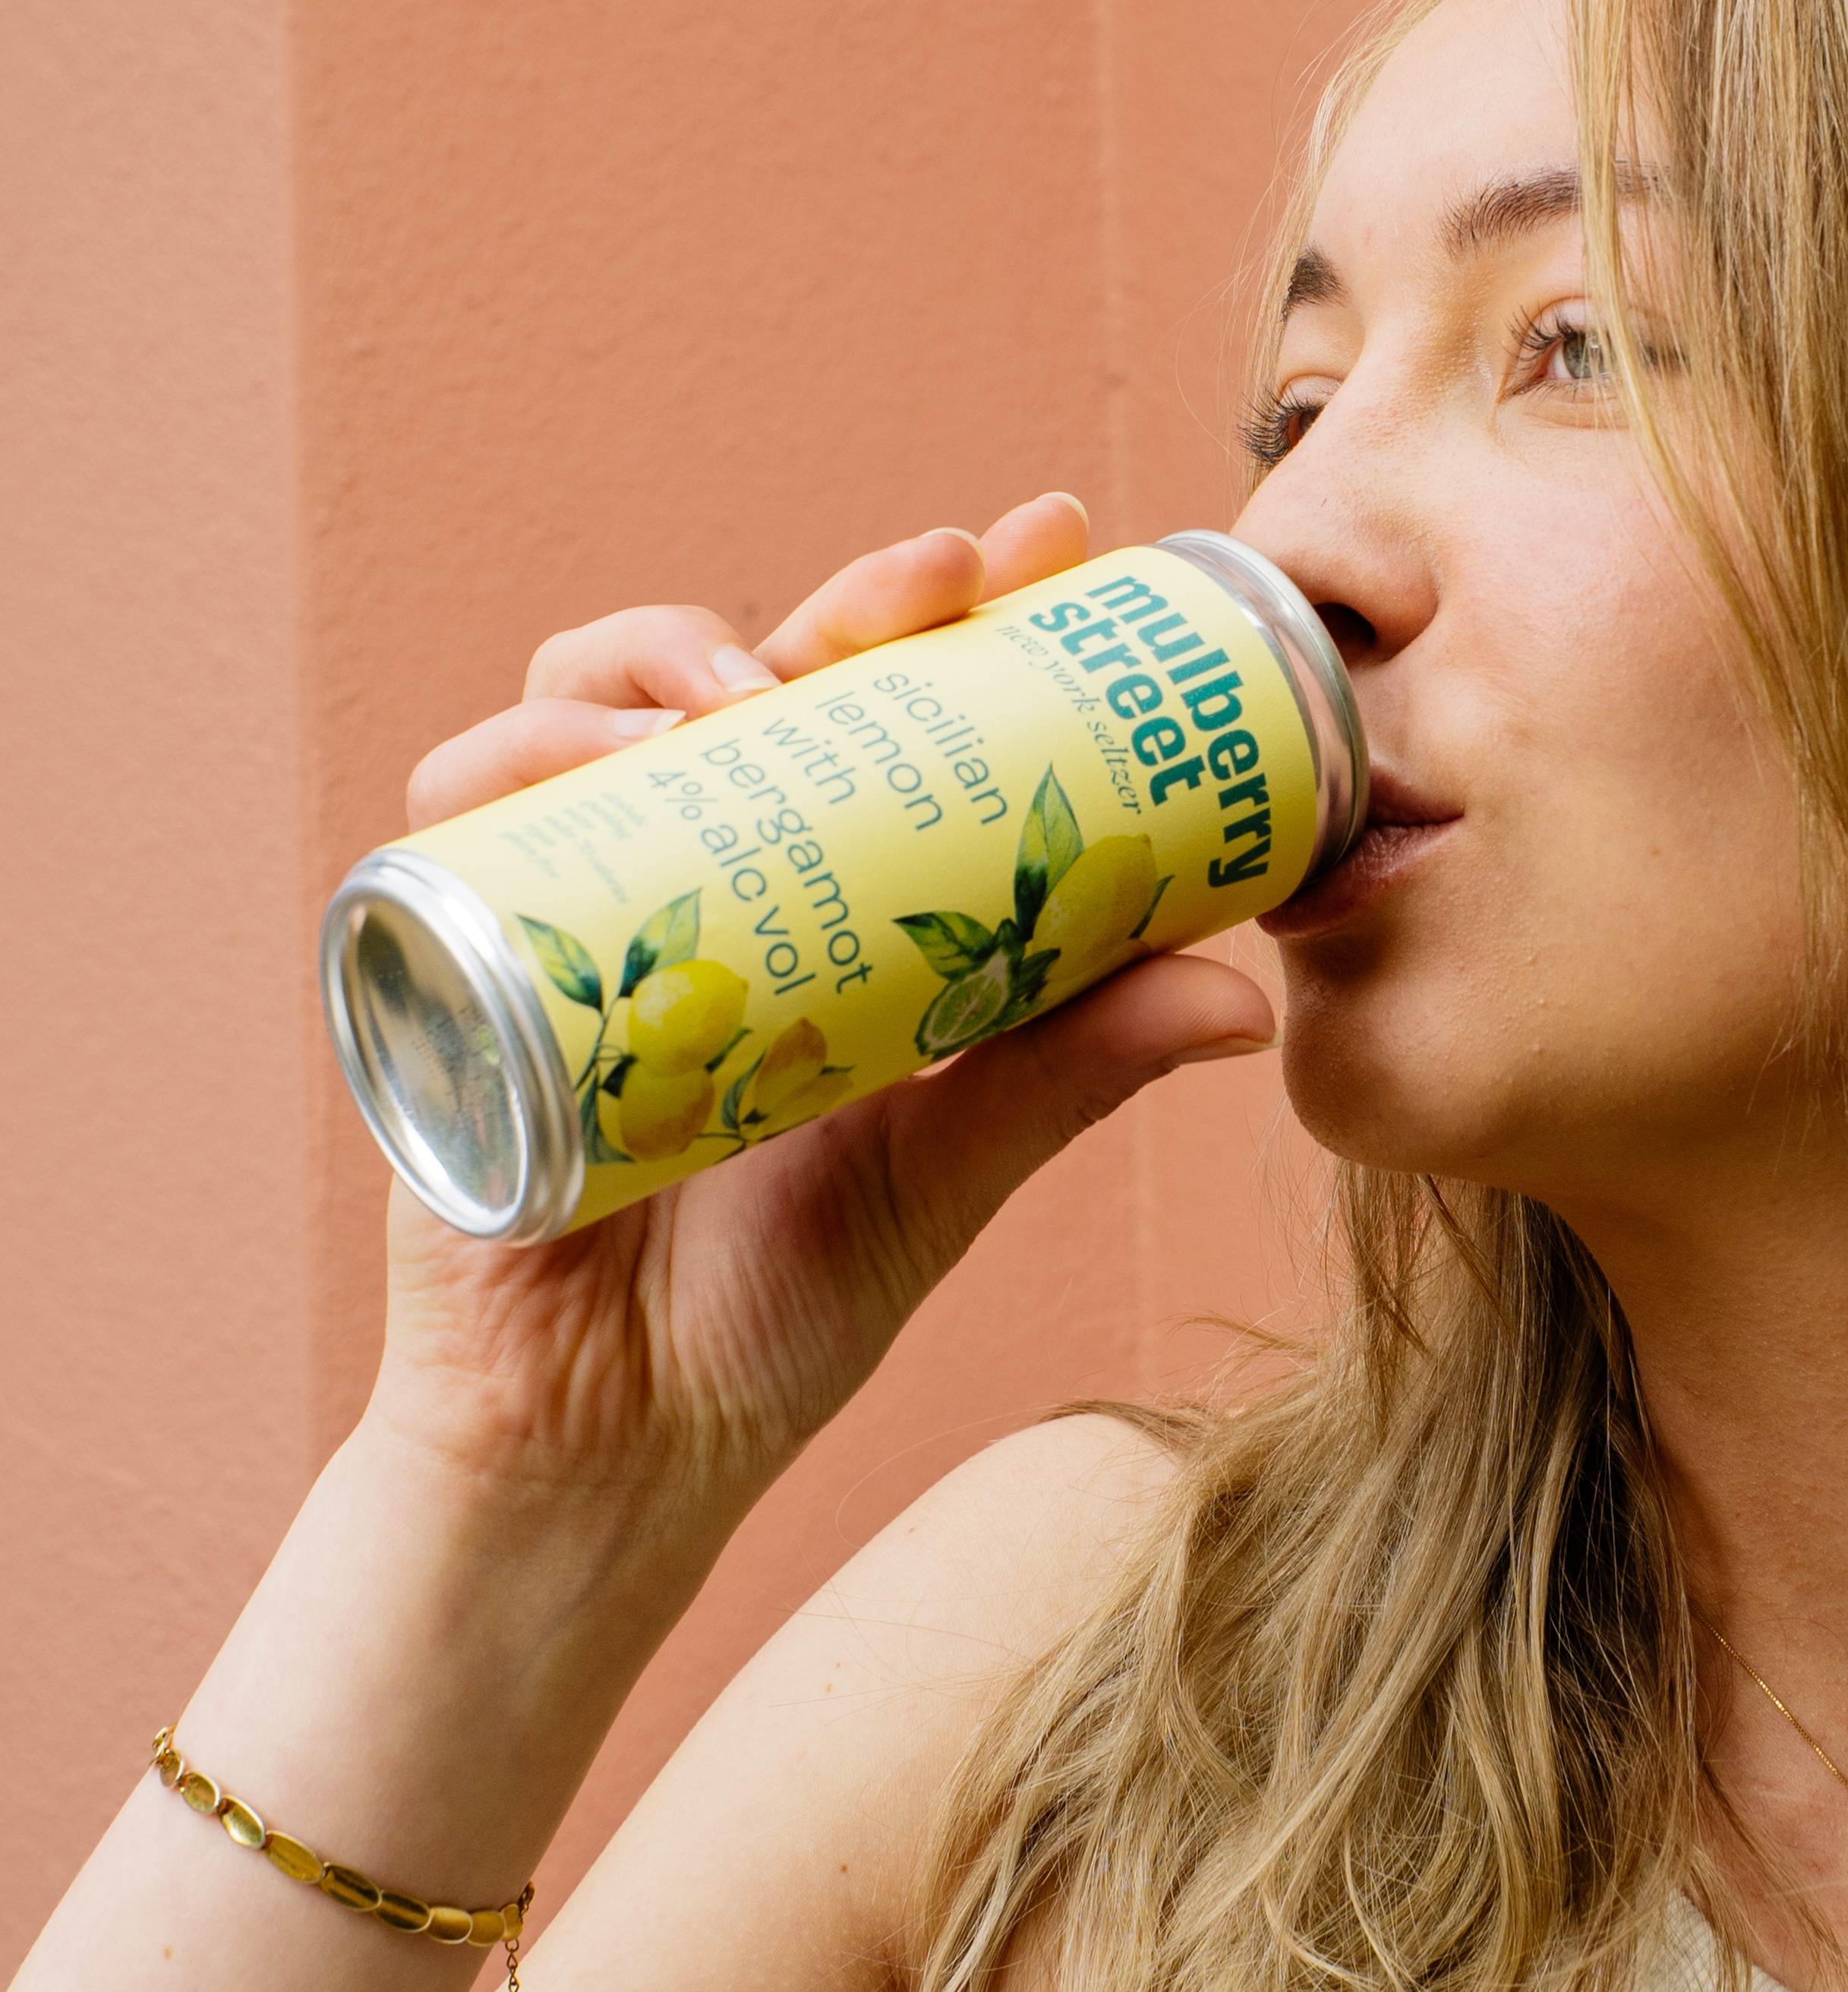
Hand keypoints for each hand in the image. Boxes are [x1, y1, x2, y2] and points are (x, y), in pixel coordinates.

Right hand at [371, 498, 1276, 1545]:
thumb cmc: (771, 1312)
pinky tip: (615, 766)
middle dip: (842, 596)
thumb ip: (1073, 1070)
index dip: (951, 608)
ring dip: (664, 657)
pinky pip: (455, 808)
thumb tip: (1249, 994)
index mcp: (809, 897)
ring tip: (758, 692)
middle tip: (943, 575)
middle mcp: (683, 872)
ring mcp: (563, 901)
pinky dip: (521, 760)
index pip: (874, 710)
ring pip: (580, 697)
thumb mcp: (949, 1171)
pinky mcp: (456, 957)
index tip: (1053, 541)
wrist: (618, 1450)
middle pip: (742, 668)